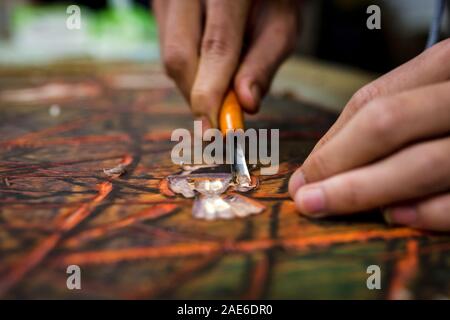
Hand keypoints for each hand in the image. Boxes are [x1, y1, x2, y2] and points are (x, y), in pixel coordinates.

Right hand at [153, 0, 299, 126]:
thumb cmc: (268, 1)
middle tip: (218, 121)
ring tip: (221, 79)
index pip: (216, 47)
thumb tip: (246, 106)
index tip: (213, 133)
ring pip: (170, 57)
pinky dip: (188, 70)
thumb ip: (263, 64)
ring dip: (194, 84)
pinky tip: (207, 64)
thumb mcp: (280, 26)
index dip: (212, 94)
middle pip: (180, 57)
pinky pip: (166, 49)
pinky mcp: (159, 6)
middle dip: (198, 97)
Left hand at [289, 39, 449, 230]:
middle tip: (305, 199)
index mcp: (446, 67)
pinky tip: (393, 217)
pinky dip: (429, 212)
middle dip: (337, 168)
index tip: (302, 178)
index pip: (372, 104)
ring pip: (423, 163)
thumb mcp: (424, 98)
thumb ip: (380, 120)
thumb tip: (317, 168)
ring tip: (328, 207)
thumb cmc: (448, 113)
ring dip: (367, 191)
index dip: (330, 145)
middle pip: (388, 127)